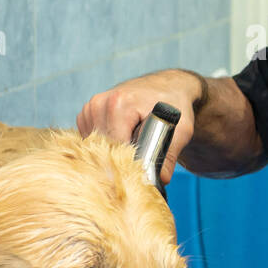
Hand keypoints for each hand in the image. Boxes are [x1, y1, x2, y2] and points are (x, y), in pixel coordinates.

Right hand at [76, 70, 202, 185]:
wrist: (166, 87)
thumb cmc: (174, 106)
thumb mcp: (181, 130)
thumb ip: (169, 155)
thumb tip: (158, 180)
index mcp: (118, 104)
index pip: (113, 148)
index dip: (128, 165)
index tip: (140, 173)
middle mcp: (99, 104)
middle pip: (102, 149)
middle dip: (120, 161)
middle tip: (140, 163)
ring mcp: (90, 109)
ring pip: (95, 148)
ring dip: (112, 154)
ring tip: (133, 146)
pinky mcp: (86, 115)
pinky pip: (91, 142)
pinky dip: (105, 146)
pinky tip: (122, 140)